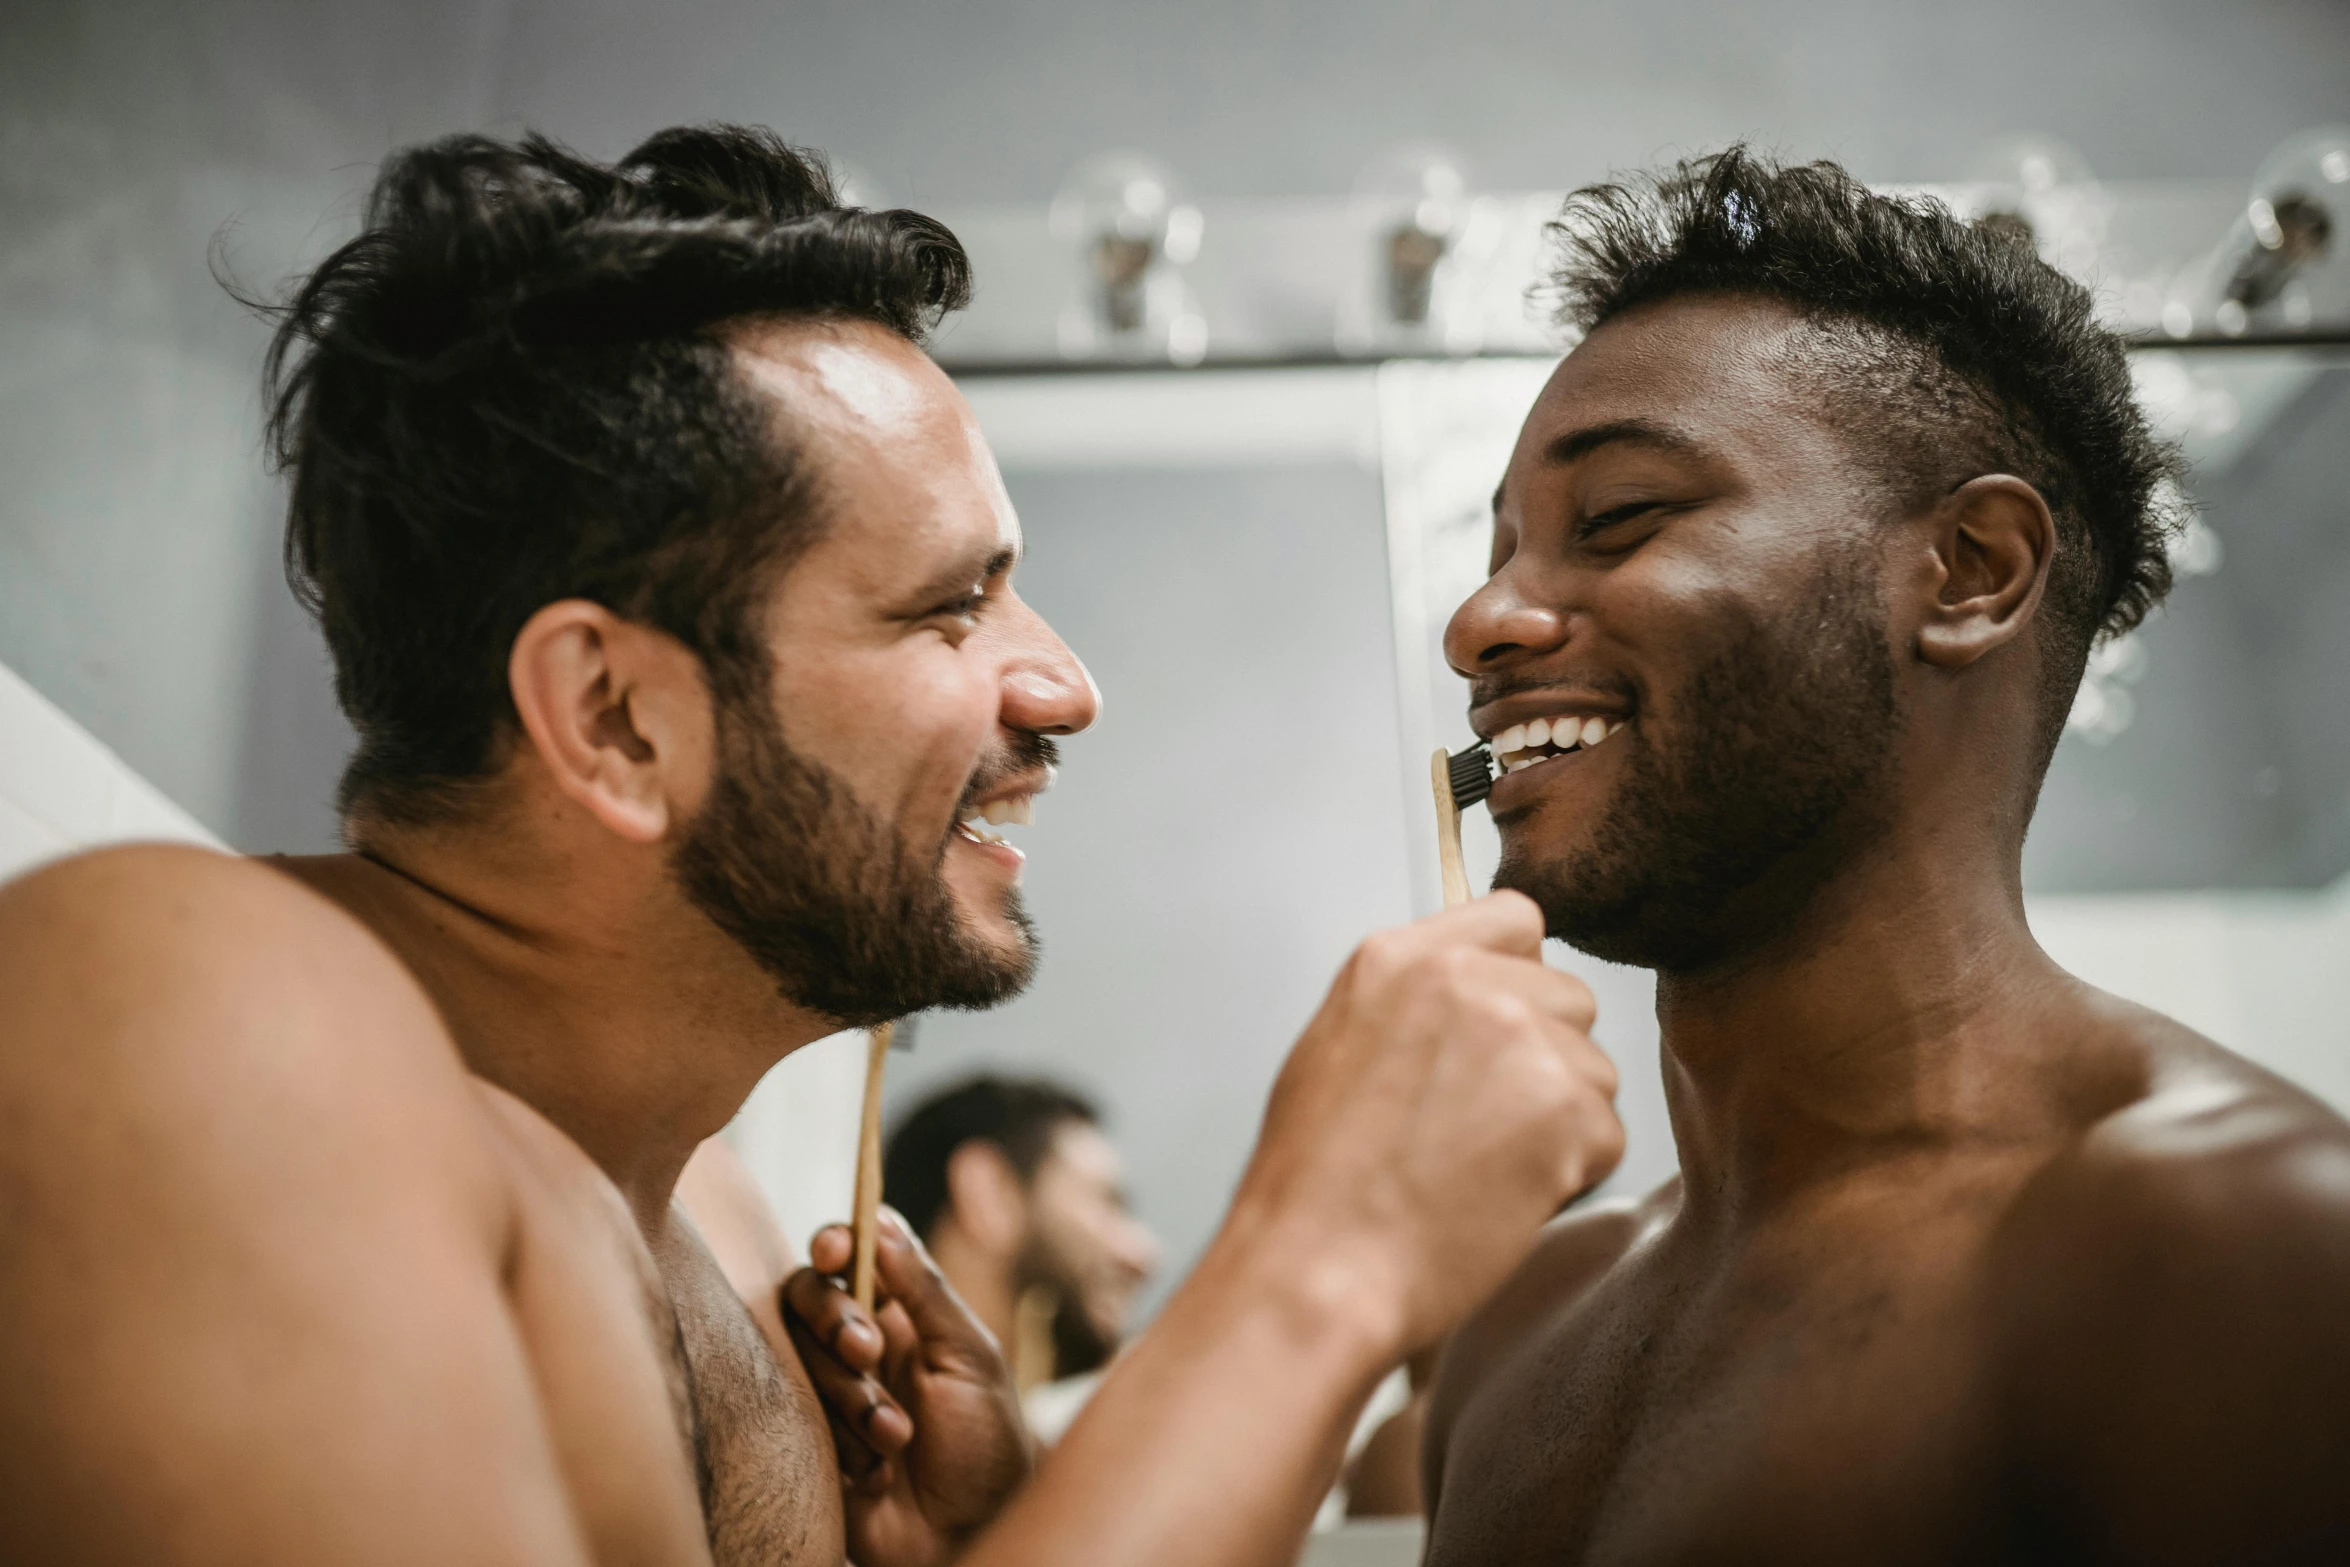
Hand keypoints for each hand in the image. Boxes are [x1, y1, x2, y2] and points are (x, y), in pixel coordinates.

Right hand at [783, 1209, 1032, 1566]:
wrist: (964, 1536)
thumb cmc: (985, 1448)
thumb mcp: (971, 1359)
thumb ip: (926, 1291)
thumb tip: (883, 1220)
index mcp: (907, 1316)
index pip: (856, 1256)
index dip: (836, 1242)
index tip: (834, 1250)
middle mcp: (863, 1345)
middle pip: (810, 1295)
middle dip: (833, 1317)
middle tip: (867, 1350)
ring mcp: (831, 1391)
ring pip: (801, 1355)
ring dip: (851, 1396)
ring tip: (895, 1436)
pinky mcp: (809, 1437)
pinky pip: (793, 1413)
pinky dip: (841, 1440)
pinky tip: (876, 1472)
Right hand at [1225, 890, 1621, 1361]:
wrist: (1319, 1272)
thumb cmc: (1315, 1186)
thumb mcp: (1337, 1049)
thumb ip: (1414, 1005)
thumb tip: (1472, 1007)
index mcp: (1399, 958)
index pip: (1516, 921)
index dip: (1520, 983)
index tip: (1500, 1033)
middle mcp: (1465, 980)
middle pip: (1568, 998)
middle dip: (1546, 1060)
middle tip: (1481, 1125)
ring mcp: (1520, 1038)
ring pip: (1594, 1070)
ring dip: (1559, 1122)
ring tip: (1480, 1170)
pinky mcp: (1565, 1108)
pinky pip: (1606, 1135)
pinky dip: (1570, 1176)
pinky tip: (1500, 1199)